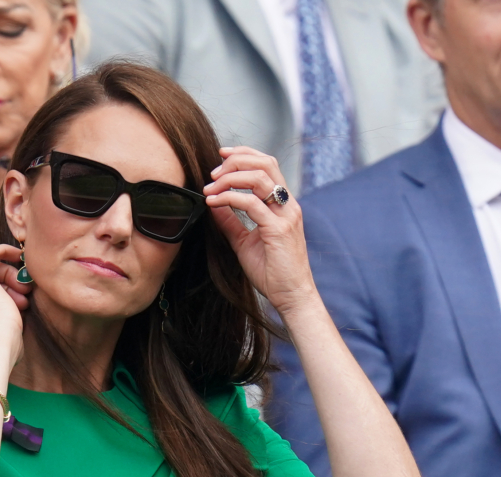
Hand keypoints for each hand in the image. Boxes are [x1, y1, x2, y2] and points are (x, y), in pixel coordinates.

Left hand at [203, 146, 316, 318]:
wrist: (291, 296)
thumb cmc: (271, 272)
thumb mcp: (244, 242)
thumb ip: (230, 222)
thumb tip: (213, 205)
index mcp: (283, 205)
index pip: (267, 165)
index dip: (244, 155)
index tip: (221, 157)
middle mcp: (288, 205)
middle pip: (266, 163)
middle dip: (236, 160)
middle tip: (213, 172)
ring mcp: (286, 216)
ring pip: (259, 178)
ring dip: (230, 178)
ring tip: (210, 188)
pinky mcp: (278, 230)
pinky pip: (252, 204)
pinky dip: (229, 198)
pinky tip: (214, 203)